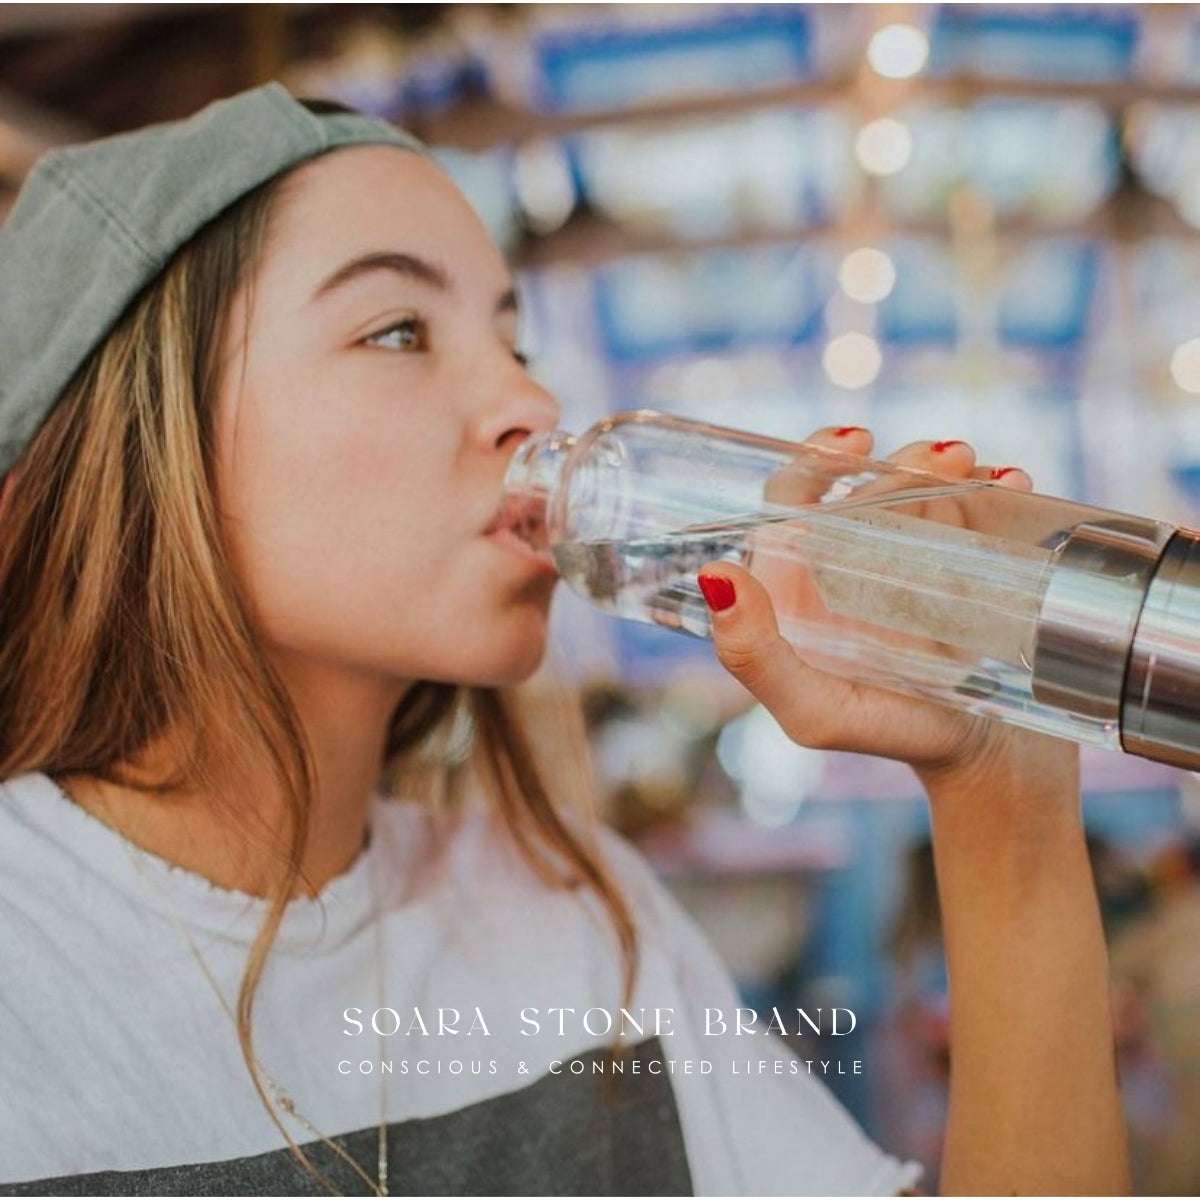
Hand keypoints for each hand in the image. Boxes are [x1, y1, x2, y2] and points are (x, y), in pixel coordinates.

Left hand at [698, 426, 1075, 810]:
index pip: (790, 506)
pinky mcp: (967, 568)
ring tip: (982, 470)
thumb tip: (715, 573)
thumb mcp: (814, 711)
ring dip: (947, 464)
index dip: (812, 464)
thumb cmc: (891, 738)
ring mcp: (911, 563)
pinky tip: (1014, 482)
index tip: (853, 443)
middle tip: (944, 458)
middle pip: (861, 489)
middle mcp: (849, 568)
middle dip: (898, 460)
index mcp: (799, 590)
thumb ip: (755, 655)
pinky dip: (993, 485)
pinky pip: (974, 510)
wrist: (994, 766)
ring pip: (919, 487)